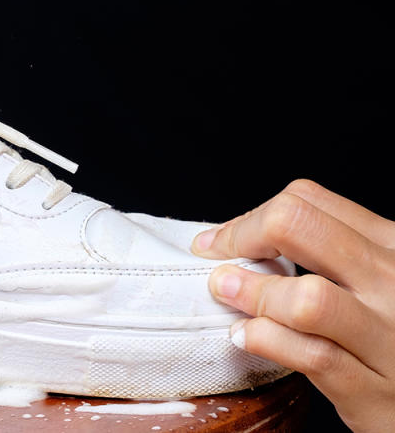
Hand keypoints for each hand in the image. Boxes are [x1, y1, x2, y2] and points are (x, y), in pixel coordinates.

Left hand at [191, 179, 394, 431]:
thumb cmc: (394, 335)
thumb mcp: (378, 280)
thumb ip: (330, 253)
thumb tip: (242, 237)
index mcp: (394, 246)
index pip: (308, 201)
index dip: (251, 218)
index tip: (222, 241)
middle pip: (299, 227)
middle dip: (242, 239)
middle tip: (215, 260)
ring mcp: (389, 337)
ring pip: (307, 298)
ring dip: (252, 292)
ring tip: (226, 294)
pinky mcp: (374, 390)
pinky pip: (311, 355)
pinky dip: (266, 340)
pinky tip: (245, 335)